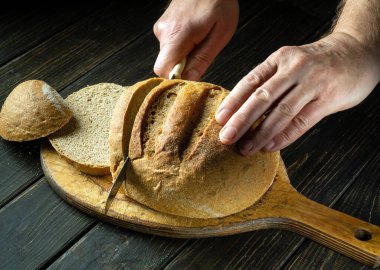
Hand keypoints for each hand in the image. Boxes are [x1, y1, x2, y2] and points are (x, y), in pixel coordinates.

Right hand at [153, 0, 238, 79]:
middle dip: (184, 65)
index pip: (163, 70)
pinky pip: (169, 45)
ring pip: (169, 55)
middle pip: (166, 64)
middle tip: (203, 50)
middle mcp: (163, 32)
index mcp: (176, 36)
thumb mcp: (220, 34)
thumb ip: (203, 59)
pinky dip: (182, 45)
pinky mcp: (163, 25)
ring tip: (201, 38)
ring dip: (184, 54)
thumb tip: (190, 80)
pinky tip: (195, 33)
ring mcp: (161, 27)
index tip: (192, 73)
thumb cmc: (219, 3)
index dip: (177, 77)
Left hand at [215, 32, 379, 154]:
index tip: (220, 119)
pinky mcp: (328, 98)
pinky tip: (270, 146)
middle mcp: (294, 68)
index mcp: (280, 59)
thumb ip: (269, 83)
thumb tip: (242, 111)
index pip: (250, 81)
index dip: (233, 101)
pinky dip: (284, 136)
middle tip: (226, 138)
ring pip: (281, 112)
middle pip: (262, 98)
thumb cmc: (316, 63)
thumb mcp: (289, 63)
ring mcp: (313, 83)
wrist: (357, 52)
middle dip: (241, 120)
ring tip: (246, 148)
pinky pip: (302, 122)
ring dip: (260, 133)